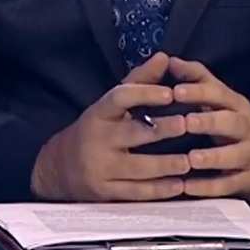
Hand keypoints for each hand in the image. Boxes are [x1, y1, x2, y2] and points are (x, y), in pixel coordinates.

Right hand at [30, 52, 191, 200]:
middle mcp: (98, 139)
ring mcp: (101, 167)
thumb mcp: (111, 104)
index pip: (120, 98)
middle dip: (162, 129)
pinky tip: (179, 185)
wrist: (59, 167)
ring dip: (167, 164)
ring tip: (190, 161)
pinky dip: (160, 190)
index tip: (170, 93)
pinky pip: (137, 192)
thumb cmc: (96, 129)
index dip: (145, 94)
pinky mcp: (106, 192)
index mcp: (99, 113)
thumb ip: (139, 81)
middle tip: (187, 124)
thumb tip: (163, 57)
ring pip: (138, 167)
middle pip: (132, 133)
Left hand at [167, 56, 249, 200]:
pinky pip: (229, 185)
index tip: (176, 91)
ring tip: (191, 158)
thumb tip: (168, 59)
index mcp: (235, 104)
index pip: (219, 94)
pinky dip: (209, 187)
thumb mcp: (221, 98)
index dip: (198, 92)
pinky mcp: (248, 180)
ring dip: (212, 157)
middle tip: (186, 122)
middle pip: (230, 122)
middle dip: (208, 122)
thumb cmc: (234, 121)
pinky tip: (188, 188)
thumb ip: (195, 79)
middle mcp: (245, 127)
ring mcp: (249, 155)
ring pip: (233, 155)